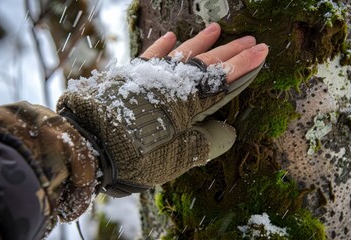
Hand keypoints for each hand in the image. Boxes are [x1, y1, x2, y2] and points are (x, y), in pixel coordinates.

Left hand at [57, 23, 267, 197]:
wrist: (89, 144)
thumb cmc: (136, 155)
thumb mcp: (178, 159)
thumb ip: (207, 144)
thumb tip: (228, 132)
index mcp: (188, 103)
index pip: (223, 79)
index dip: (245, 65)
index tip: (262, 50)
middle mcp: (172, 83)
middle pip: (207, 63)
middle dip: (231, 51)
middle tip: (250, 39)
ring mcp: (150, 77)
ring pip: (181, 54)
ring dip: (200, 42)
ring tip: (216, 29)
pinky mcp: (129, 77)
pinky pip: (148, 57)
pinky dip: (160, 46)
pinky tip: (170, 36)